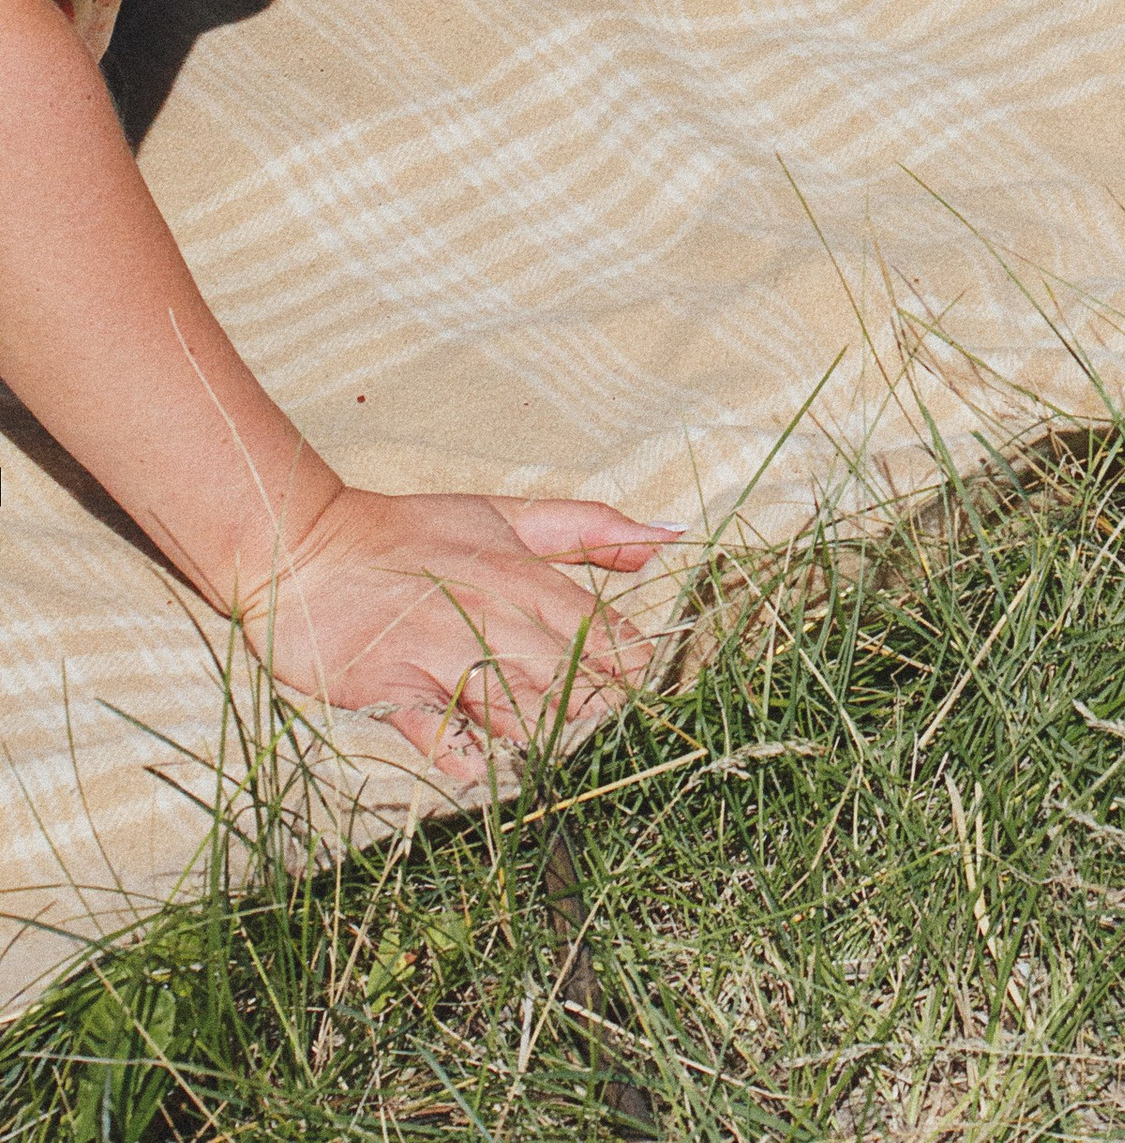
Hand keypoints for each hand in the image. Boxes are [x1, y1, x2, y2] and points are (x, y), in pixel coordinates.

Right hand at [236, 483, 672, 776]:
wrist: (304, 550)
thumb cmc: (410, 534)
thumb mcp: (504, 515)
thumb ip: (586, 528)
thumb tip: (667, 535)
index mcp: (516, 571)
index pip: (594, 628)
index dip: (626, 662)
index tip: (639, 682)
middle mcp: (482, 612)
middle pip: (564, 677)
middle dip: (592, 707)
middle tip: (599, 722)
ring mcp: (434, 652)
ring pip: (512, 709)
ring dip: (539, 735)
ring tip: (550, 744)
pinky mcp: (388, 689)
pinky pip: (440, 734)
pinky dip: (468, 754)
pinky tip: (484, 762)